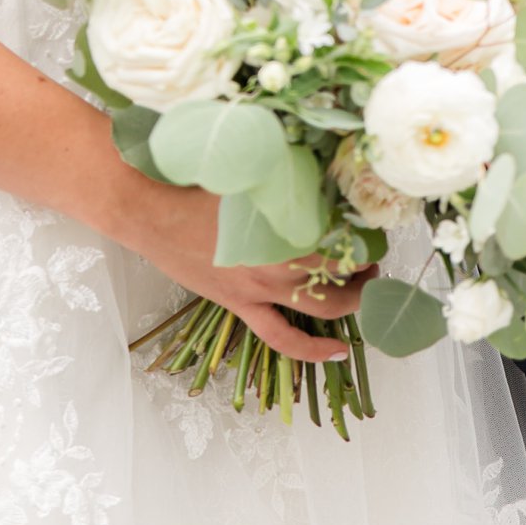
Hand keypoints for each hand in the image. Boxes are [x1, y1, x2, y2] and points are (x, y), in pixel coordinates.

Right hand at [132, 181, 375, 364]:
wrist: (151, 212)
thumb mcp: (249, 175)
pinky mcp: (240, 306)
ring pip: (322, 308)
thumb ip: (284, 179)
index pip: (341, 240)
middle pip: (339, 277)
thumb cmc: (196, 184)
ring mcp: (260, 291)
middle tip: (374, 259)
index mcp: (283, 230)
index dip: (363, 237)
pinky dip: (313, 350)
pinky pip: (283, 339)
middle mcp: (277, 264)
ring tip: (365, 291)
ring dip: (351, 302)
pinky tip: (340, 352)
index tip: (372, 228)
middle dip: (366, 273)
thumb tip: (318, 172)